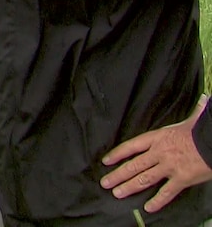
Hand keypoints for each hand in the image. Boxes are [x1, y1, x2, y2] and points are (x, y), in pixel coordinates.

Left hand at [100, 95, 211, 212]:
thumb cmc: (203, 130)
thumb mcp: (193, 119)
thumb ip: (193, 112)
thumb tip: (202, 100)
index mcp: (158, 137)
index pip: (131, 146)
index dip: (117, 154)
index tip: (106, 161)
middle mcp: (159, 153)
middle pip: (133, 165)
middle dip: (117, 175)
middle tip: (105, 183)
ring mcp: (169, 167)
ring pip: (144, 179)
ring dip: (129, 187)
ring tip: (117, 193)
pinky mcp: (182, 179)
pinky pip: (166, 193)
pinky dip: (157, 201)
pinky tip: (147, 208)